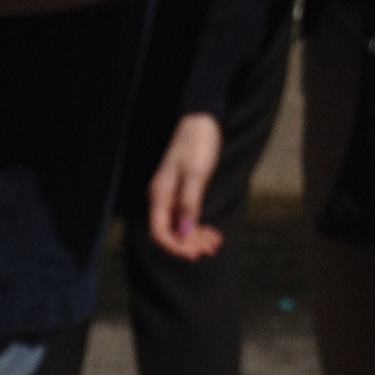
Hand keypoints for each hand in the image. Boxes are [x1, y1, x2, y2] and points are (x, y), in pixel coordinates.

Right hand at [147, 113, 223, 260]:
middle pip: (170, 233)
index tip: (193, 254)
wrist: (202, 120)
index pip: (159, 232)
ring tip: (215, 243)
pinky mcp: (182, 193)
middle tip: (210, 249)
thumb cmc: (197, 144)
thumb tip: (184, 231)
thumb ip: (189, 203)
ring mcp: (171, 197)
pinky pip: (186, 217)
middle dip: (189, 244)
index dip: (175, 247)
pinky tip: (212, 233)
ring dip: (196, 238)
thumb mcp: (195, 174)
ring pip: (179, 227)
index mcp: (160, 195)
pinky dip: (198, 227)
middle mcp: (162, 199)